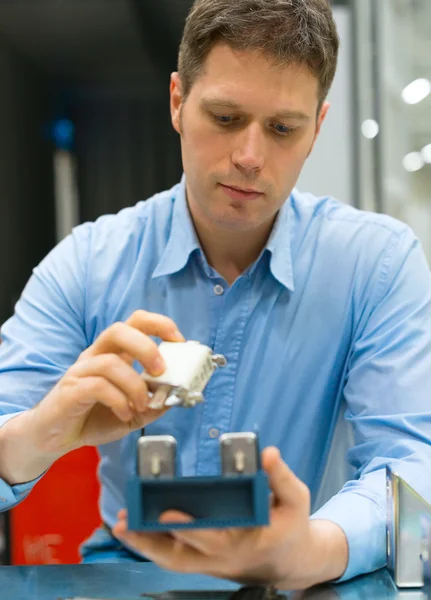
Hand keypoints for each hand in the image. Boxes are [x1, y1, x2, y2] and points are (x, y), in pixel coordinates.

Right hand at [29, 310, 184, 455]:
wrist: (55, 437)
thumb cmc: (93, 417)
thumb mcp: (134, 413)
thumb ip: (155, 404)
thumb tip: (177, 397)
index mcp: (114, 353)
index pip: (135, 322)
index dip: (160, 325)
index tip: (179, 342)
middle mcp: (96, 355)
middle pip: (119, 330)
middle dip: (146, 347)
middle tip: (160, 371)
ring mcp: (81, 370)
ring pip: (110, 362)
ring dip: (134, 384)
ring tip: (142, 405)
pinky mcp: (71, 390)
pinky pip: (97, 386)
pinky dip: (118, 400)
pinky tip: (124, 413)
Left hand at [113, 448, 347, 589]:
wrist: (290, 562)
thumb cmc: (291, 527)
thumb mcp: (297, 500)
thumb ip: (282, 477)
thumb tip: (269, 454)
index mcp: (246, 541)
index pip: (215, 538)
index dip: (191, 527)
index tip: (168, 513)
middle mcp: (223, 556)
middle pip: (183, 552)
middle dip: (154, 538)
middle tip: (128, 519)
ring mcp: (210, 563)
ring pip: (172, 559)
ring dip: (145, 544)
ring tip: (121, 523)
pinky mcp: (202, 561)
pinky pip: (172, 557)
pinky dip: (151, 545)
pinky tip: (133, 527)